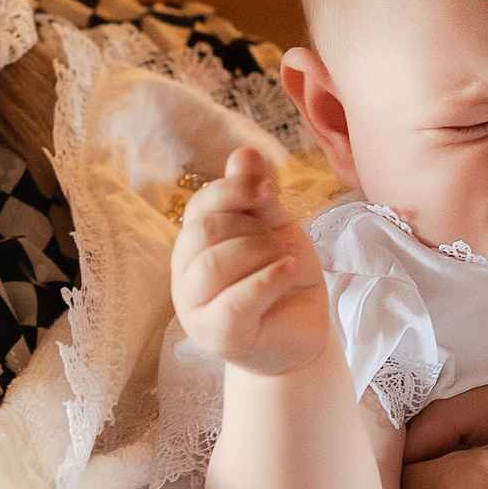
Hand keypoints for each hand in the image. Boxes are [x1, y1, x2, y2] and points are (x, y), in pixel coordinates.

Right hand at [170, 147, 329, 375]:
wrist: (302, 334)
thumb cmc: (284, 279)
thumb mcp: (277, 229)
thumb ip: (257, 197)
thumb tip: (244, 152)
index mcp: (195, 243)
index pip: (199, 206)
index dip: (233, 190)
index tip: (268, 191)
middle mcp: (185, 274)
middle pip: (205, 231)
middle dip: (254, 228)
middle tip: (286, 242)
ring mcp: (194, 308)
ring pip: (214, 264)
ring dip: (262, 253)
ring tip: (291, 259)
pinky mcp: (216, 337)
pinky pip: (233, 303)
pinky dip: (266, 281)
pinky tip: (289, 271)